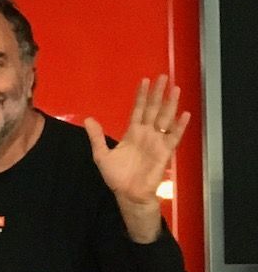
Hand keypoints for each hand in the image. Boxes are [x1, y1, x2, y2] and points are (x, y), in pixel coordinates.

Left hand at [83, 75, 190, 241]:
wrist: (128, 194)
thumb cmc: (117, 176)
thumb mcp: (102, 155)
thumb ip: (96, 137)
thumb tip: (88, 119)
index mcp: (132, 133)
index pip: (139, 110)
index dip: (142, 96)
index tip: (145, 81)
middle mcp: (146, 134)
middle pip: (154, 109)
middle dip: (158, 94)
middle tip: (164, 77)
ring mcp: (157, 142)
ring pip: (165, 118)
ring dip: (170, 104)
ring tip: (175, 89)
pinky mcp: (165, 152)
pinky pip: (173, 136)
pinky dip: (179, 126)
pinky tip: (184, 114)